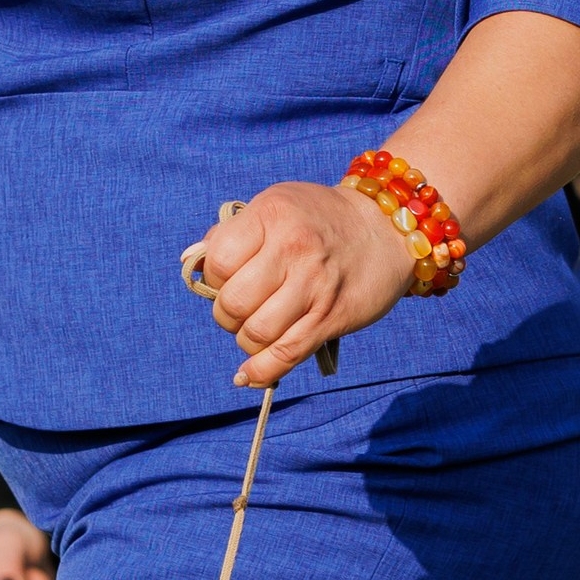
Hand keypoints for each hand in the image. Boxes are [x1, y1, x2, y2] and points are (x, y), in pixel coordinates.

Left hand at [197, 179, 418, 388]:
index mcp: (273, 215)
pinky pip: (286, 354)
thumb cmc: (320, 217)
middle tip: (241, 308)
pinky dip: (261, 371)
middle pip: (234, 303)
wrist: (388, 227)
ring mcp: (315, 286)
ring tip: (256, 328)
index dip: (215, 278)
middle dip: (227, 314)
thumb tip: (191, 263)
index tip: (229, 279)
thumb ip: (232, 233)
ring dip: (246, 339)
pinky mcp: (333, 317)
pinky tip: (248, 374)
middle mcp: (294, 248)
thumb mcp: (276, 205)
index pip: (219, 262)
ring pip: (256, 333)